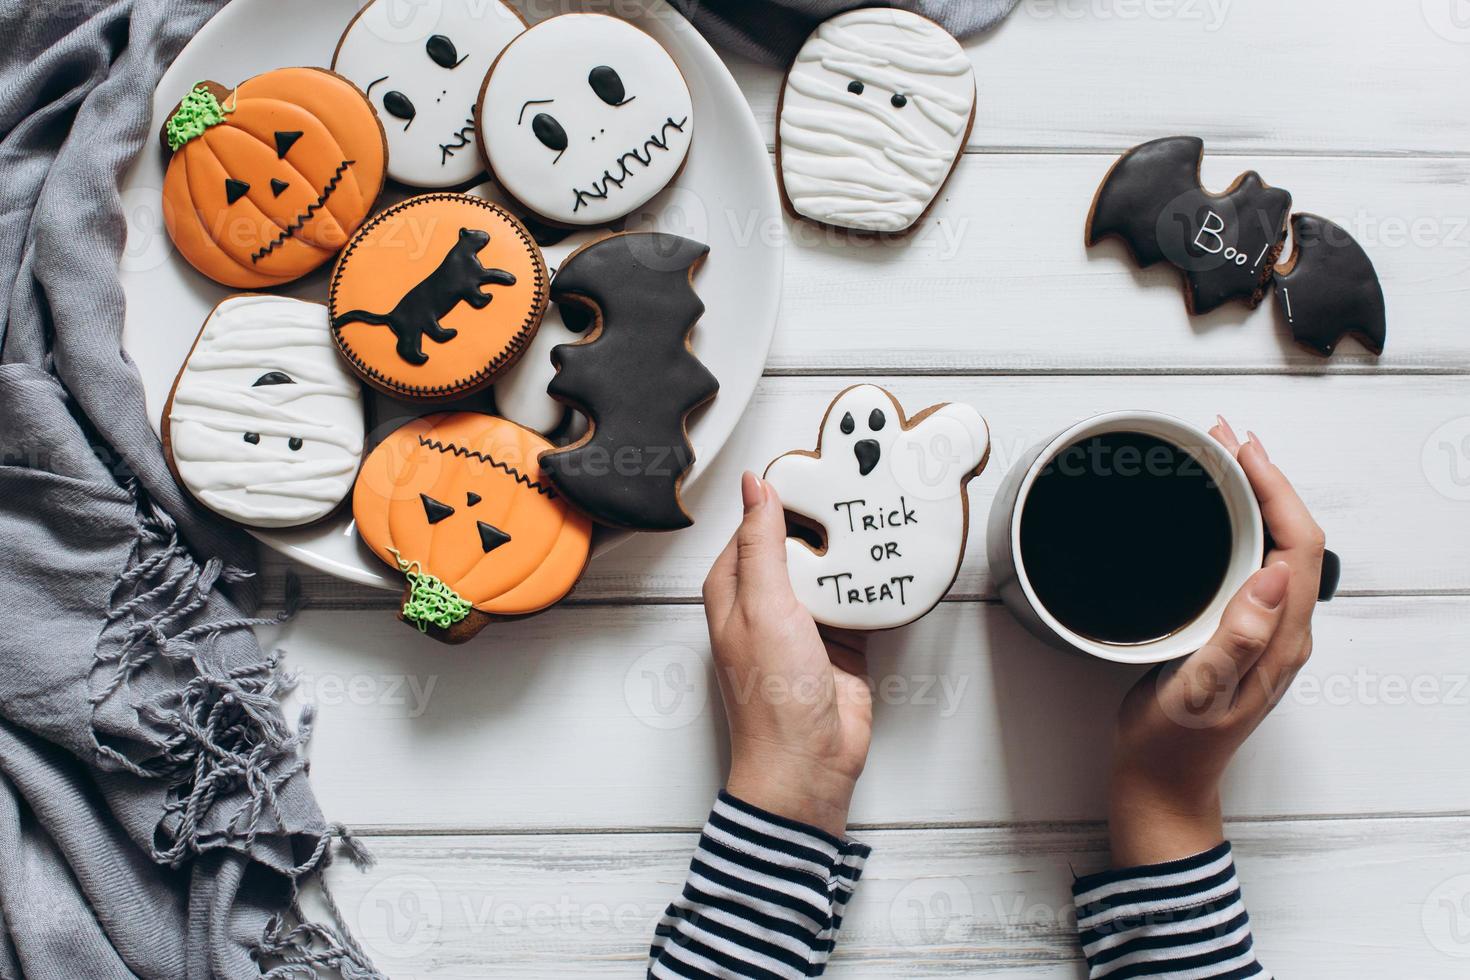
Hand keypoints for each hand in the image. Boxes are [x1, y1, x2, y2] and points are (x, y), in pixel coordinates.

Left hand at [701, 471, 872, 837]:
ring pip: (830, 570)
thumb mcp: (763, 605)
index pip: (756, 524)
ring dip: (851, 553)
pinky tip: (889, 567)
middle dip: (825, 520)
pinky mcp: (839, 642)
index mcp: (734, 589)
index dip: (785, 495)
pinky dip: (872, 587)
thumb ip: (761, 542)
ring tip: (879, 518)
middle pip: (798, 543)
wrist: (809, 763)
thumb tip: (754, 486)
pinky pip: (857, 601)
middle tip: (858, 486)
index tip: (818, 467)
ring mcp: (802, 623)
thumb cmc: (772, 697)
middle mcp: (765, 602)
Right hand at [1108, 418, 1325, 866]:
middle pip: (1293, 536)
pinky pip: (1251, 563)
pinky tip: (1212, 514)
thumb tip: (1272, 579)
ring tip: (1222, 460)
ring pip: (1274, 546)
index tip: (1242, 452)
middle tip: (1225, 438)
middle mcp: (1281, 631)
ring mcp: (1262, 632)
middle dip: (1265, 478)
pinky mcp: (1238, 632)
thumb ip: (1235, 639)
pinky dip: (1236, 524)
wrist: (1162, 782)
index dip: (1276, 490)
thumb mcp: (1198, 693)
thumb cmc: (1173, 744)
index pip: (1299, 544)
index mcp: (1281, 640)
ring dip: (1253, 496)